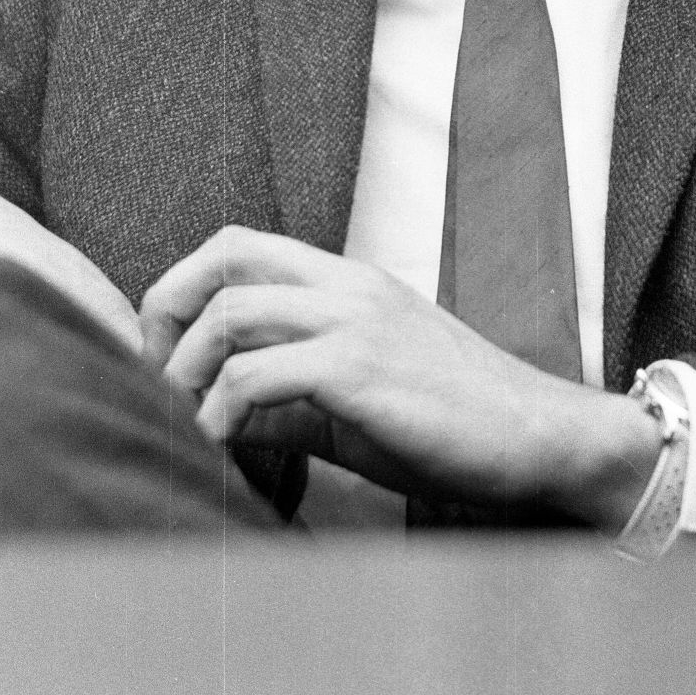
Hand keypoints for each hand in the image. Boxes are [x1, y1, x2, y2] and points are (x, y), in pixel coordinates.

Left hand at [138, 226, 661, 530]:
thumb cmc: (456, 422)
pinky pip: (257, 376)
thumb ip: (290, 399)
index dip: (183, 291)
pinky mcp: (361, 369)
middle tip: (155, 382)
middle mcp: (347, 285)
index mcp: (349, 281)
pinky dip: (218, 415)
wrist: (540, 436)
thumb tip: (218, 420)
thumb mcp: (360, 399)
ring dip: (184, 374)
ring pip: (230, 313)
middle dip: (165, 315)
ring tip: (183, 424)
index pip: (239, 247)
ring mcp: (355, 321)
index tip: (165, 357)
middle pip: (222, 258)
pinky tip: (220, 447)